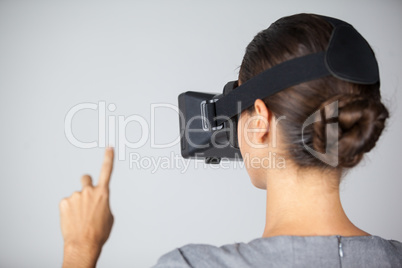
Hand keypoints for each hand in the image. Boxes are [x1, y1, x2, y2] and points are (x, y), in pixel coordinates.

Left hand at [60, 147, 114, 267]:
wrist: (84, 244)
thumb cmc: (99, 232)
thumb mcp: (109, 216)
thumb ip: (103, 203)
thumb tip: (97, 201)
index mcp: (103, 193)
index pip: (107, 171)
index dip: (108, 158)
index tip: (109, 148)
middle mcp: (89, 191)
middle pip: (86, 179)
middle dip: (86, 183)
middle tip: (85, 197)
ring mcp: (75, 196)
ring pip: (76, 196)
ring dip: (77, 204)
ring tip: (79, 219)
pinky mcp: (64, 202)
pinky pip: (67, 203)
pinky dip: (69, 210)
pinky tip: (72, 220)